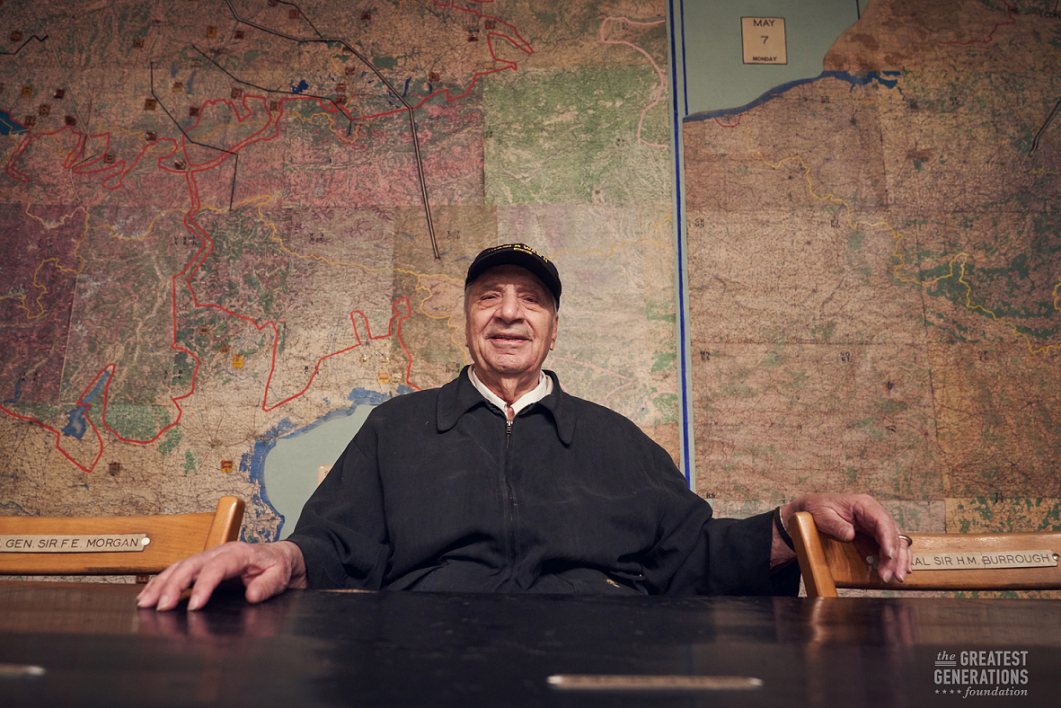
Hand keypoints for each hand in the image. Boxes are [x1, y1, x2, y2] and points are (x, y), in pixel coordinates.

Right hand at [136, 540, 307, 610]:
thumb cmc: (278, 566)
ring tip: (145, 603)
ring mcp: (208, 557)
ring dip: (160, 584)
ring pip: (179, 567)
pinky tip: (149, 595)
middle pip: (190, 565)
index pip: (216, 568)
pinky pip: (178, 570)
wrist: (279, 556)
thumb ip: (268, 586)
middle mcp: (219, 552)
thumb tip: (252, 595)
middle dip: (173, 586)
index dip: (203, 586)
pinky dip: (161, 582)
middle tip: (161, 607)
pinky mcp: (202, 565)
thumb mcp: (280, 576)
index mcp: (238, 553)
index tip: (193, 606)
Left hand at [778, 494, 911, 582]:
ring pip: (896, 541)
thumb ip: (835, 524)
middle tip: (892, 575)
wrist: (811, 509)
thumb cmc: (817, 508)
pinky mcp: (874, 533)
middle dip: (896, 556)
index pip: (883, 522)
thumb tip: (850, 535)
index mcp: (864, 504)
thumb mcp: (822, 515)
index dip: (889, 540)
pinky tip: (898, 569)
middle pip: (893, 534)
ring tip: (897, 577)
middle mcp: (874, 513)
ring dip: (899, 560)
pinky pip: (890, 545)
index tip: (889, 557)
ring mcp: (876, 523)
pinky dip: (896, 557)